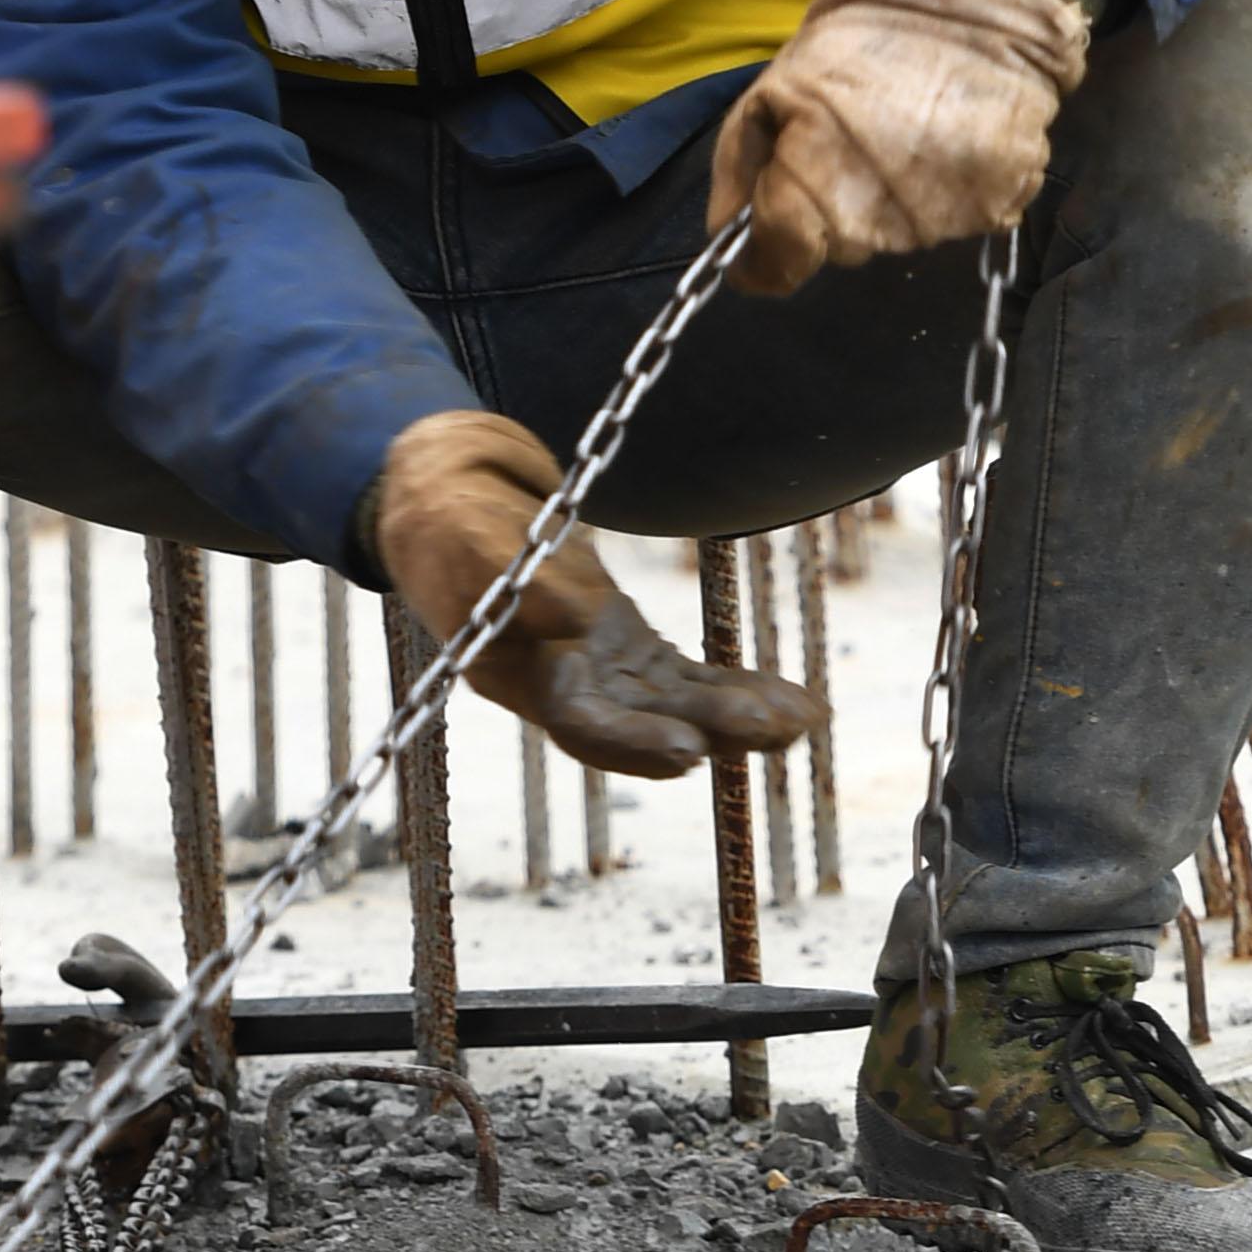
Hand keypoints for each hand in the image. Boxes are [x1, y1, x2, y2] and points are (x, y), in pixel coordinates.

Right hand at [366, 410, 820, 781]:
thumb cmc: (447, 517)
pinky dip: (738, 688)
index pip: (580, 723)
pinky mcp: (625, 649)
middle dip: (712, 729)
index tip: (691, 750)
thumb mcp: (463, 534)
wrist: (445, 501)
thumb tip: (569, 618)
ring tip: (806, 719)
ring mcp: (598, 670)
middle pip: (643, 724)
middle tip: (779, 730)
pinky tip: (794, 701)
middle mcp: (562, 686)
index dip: (634, 742)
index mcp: (515, 673)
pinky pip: (688, 679)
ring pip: (676, 707)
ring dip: (739, 716)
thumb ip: (510, 576)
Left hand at [706, 0, 1087, 299]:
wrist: (979, 3)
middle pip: (839, 248)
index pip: (780, 262)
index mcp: (820, 182)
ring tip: (897, 133)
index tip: (760, 250)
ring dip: (886, 199)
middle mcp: (884, 219)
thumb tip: (726, 234)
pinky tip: (938, 141)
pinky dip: (941, 192)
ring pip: (894, 237)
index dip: (764, 260)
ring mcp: (948, 219)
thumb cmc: (866, 35)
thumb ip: (742, 164)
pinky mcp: (1002, 208)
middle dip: (829, 211)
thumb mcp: (777, 82)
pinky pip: (953, 221)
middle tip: (846, 143)